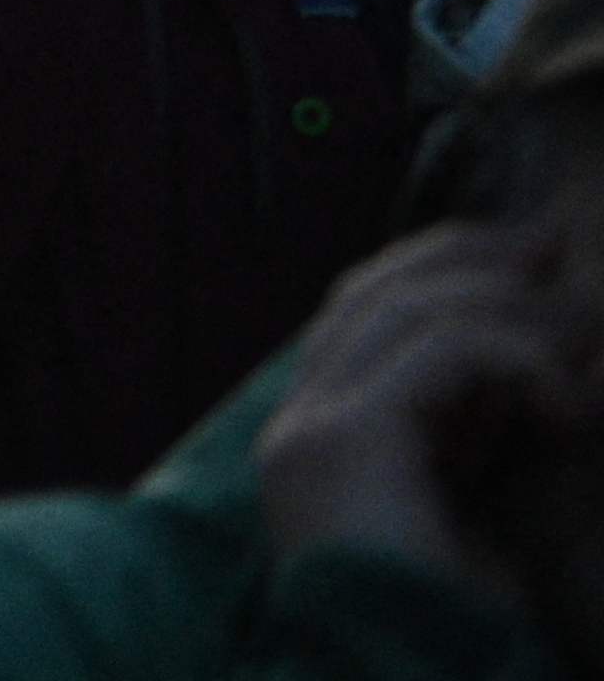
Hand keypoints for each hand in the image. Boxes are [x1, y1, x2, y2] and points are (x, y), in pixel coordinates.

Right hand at [254, 224, 590, 600]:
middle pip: (373, 291)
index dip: (442, 267)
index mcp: (319, 436)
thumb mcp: (474, 505)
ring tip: (583, 336)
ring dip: (508, 307)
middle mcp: (299, 420)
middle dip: (471, 258)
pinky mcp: (345, 440)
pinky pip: (436, 353)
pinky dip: (513, 357)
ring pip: (402, 307)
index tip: (534, 255)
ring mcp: (311, 427)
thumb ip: (477, 433)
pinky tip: (565, 399)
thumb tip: (535, 358)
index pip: (364, 312)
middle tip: (559, 248)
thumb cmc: (454, 627)